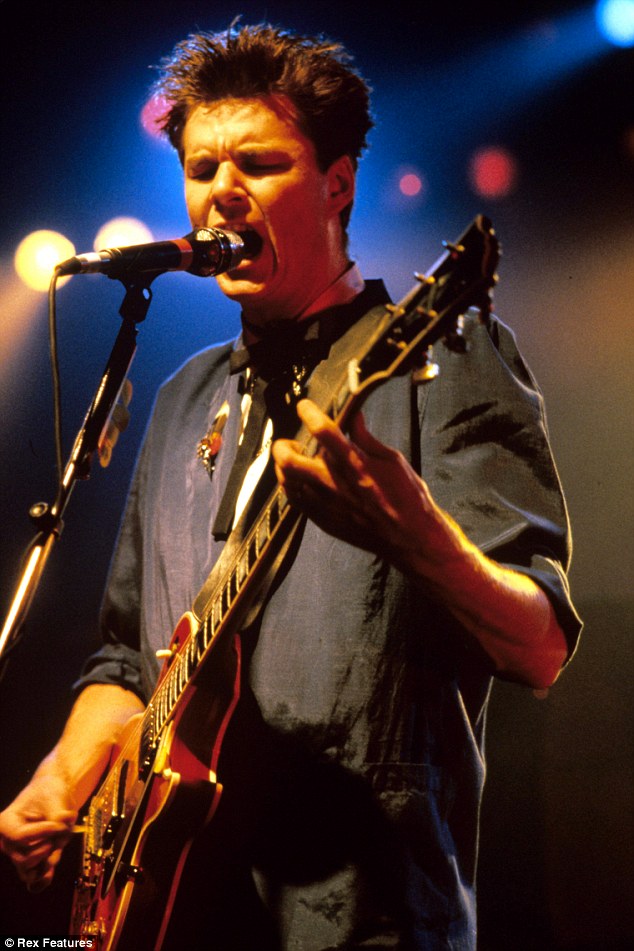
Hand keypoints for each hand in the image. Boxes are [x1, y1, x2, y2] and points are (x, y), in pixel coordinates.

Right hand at [0, 769, 76, 891]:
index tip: (60, 824)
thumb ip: (57, 819)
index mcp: (6, 823)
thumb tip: (61, 835)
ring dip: (49, 859)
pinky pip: (33, 881)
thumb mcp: (55, 798)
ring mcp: (18, 854)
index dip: (44, 833)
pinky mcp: (32, 861)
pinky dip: (42, 879)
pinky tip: (50, 873)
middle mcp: (7, 842)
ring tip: (58, 840)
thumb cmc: (50, 791)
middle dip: (47, 847)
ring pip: (29, 871)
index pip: (20, 837)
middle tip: (59, 831)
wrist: (54, 793)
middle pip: (23, 859)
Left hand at [272, 399, 446, 575]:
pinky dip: (291, 486)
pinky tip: (300, 482)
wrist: (410, 539)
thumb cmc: (407, 499)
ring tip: (293, 461)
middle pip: (290, 461)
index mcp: (357, 463)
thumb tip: (354, 418)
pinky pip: (294, 501)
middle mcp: (336, 484)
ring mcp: (327, 504)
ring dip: (284, 467)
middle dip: (283, 446)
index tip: (304, 407)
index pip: (324, 432)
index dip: (309, 414)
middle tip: (290, 442)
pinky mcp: (324, 520)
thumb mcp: (393, 460)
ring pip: (287, 481)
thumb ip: (367, 438)